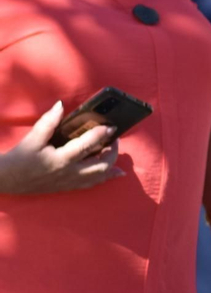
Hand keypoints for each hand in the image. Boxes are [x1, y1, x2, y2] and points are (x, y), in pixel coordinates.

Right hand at [0, 103, 123, 194]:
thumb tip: (61, 106)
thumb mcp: (33, 138)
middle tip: (114, 138)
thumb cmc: (20, 158)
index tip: (111, 127)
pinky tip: (117, 173)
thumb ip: (48, 122)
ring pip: (99, 176)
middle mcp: (69, 173)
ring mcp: (70, 182)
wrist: (7, 179)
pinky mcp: (68, 187)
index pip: (87, 146)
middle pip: (100, 165)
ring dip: (111, 164)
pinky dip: (106, 177)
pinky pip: (92, 184)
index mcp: (60, 159)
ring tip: (115, 150)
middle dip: (112, 151)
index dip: (100, 135)